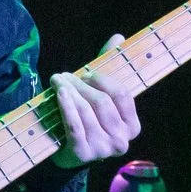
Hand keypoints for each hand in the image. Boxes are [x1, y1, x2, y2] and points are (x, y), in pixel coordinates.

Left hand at [49, 41, 141, 167]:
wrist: (65, 153)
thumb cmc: (86, 120)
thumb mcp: (100, 96)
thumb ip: (109, 69)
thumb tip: (118, 37)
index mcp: (133, 127)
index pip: (121, 94)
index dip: (102, 80)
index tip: (86, 74)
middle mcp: (122, 141)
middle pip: (102, 102)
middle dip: (82, 85)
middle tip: (65, 75)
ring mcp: (102, 150)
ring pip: (86, 111)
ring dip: (69, 92)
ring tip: (57, 81)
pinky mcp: (82, 154)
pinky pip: (74, 124)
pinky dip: (65, 106)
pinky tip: (57, 93)